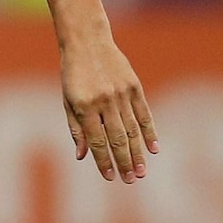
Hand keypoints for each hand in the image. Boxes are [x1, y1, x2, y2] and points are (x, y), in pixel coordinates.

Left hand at [60, 34, 157, 183]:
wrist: (87, 41)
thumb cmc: (73, 74)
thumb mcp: (67, 100)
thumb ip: (76, 128)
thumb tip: (82, 156)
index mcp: (85, 106)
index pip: (97, 140)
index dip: (103, 161)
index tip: (110, 177)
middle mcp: (105, 101)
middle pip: (117, 138)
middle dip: (124, 162)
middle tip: (130, 180)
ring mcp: (121, 93)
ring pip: (132, 129)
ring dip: (138, 152)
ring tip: (141, 171)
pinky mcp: (134, 86)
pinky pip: (144, 113)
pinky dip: (150, 132)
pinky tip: (154, 148)